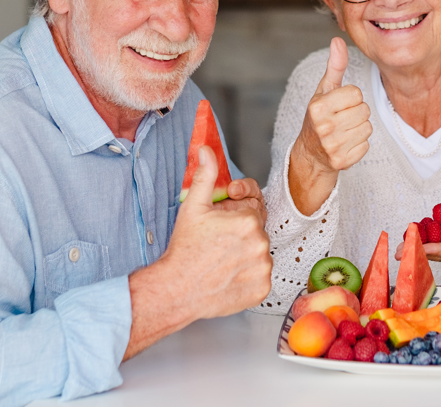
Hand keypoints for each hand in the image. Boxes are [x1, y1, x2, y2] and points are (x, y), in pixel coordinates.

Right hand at [124, 147, 271, 358]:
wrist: (177, 290)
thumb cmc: (184, 249)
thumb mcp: (193, 207)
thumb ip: (206, 175)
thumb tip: (207, 150)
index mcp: (249, 220)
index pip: (251, 211)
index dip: (234, 218)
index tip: (220, 229)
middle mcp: (261, 243)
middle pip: (257, 233)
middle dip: (241, 236)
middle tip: (219, 246)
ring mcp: (263, 268)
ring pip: (260, 254)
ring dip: (246, 256)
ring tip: (222, 261)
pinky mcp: (262, 288)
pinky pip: (261, 277)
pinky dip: (249, 277)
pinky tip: (229, 276)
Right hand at [289, 38, 371, 214]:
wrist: (310, 153)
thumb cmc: (320, 116)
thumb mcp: (324, 90)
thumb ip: (335, 66)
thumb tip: (338, 40)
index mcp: (318, 106)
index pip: (356, 93)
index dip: (351, 97)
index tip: (339, 104)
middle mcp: (323, 127)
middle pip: (365, 110)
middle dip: (357, 112)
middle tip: (342, 118)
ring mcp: (332, 146)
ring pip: (368, 128)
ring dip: (359, 128)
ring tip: (344, 130)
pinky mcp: (341, 162)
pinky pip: (366, 146)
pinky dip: (359, 145)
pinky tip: (346, 143)